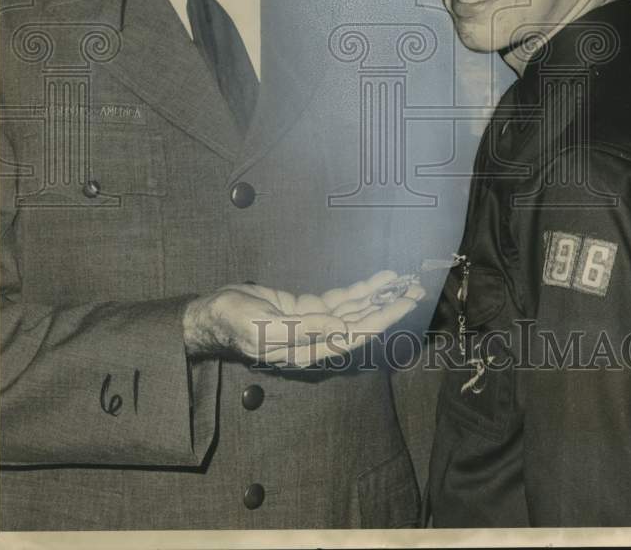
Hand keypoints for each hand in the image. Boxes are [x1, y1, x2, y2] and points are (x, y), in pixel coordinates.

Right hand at [183, 270, 423, 365]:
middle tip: (416, 288)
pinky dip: (361, 289)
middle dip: (389, 306)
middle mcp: (318, 339)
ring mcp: (315, 323)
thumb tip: (338, 327)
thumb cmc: (234, 322)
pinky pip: (341, 300)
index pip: (354, 335)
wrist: (214, 314)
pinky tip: (379, 280)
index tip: (404, 303)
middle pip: (362, 322)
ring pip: (355, 309)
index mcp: (308, 350)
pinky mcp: (309, 309)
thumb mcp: (264, 326)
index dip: (382, 318)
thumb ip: (302, 328)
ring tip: (405, 281)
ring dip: (379, 295)